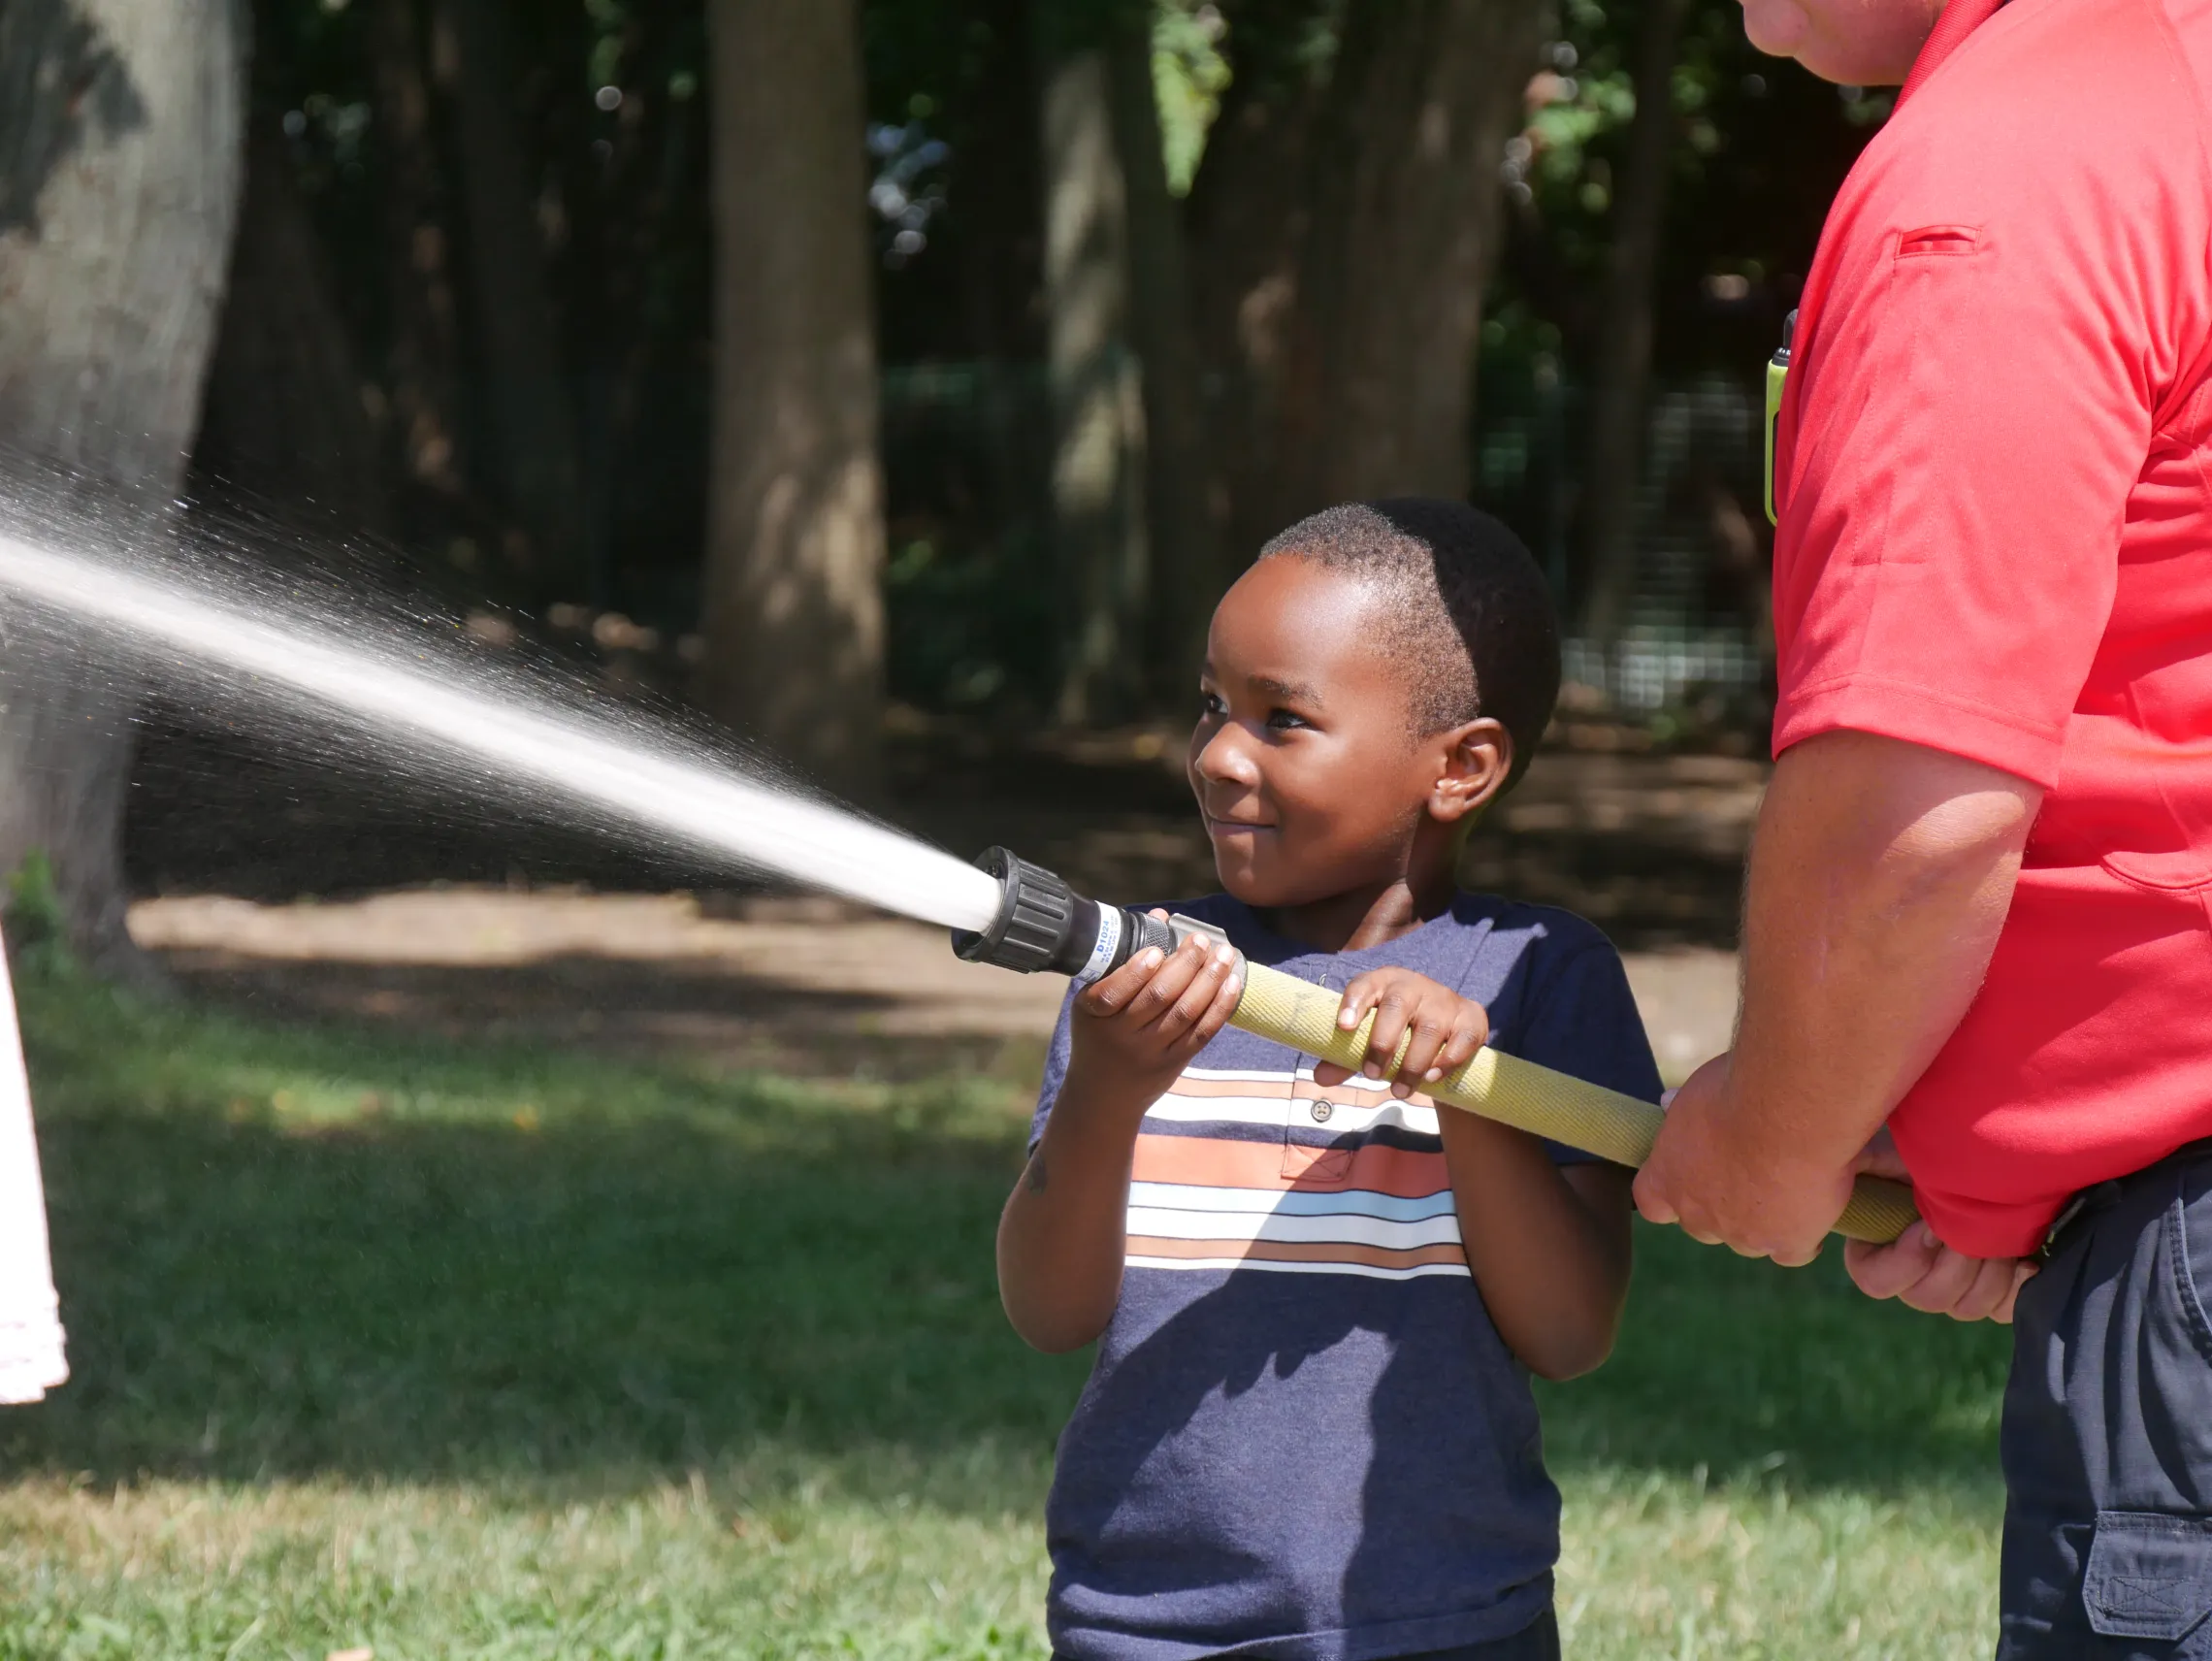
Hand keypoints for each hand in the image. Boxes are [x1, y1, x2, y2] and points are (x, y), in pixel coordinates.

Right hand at [1067, 913, 1243, 1103]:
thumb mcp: (1093, 1002)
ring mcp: (1151, 1051)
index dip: (1137, 971)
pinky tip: (1232, 982)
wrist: (1103, 1094)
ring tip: (1225, 954)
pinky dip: (1220, 1005)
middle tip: (1201, 941)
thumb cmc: (1098, 1034)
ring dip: (1209, 979)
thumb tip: (1161, 915)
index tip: (1157, 951)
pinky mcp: (1174, 1062)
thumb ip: (1123, 960)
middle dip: (1185, 964)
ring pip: (1185, 1012)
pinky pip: (1202, 1032)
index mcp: (1095, 1015)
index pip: (1114, 992)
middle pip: (1158, 998)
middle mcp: (1122, 1035)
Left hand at [1310, 968, 1488, 1097]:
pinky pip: (1463, 1037)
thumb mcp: (1368, 1040)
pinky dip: (1447, 1060)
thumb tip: (1321, 1077)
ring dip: (1413, 1063)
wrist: (1444, 1032)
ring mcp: (1445, 999)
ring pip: (1430, 1028)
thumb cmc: (1396, 1032)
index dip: (1353, 1003)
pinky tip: (1431, 1078)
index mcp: (1382, 983)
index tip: (1344, 1027)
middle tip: (1372, 1075)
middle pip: (1397, 1005)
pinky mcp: (1472, 1016)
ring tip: (1399, 1090)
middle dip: (1383, 1043)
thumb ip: (1344, 1058)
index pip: (1364, 985)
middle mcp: (1414, 985)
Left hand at [1632, 1053, 1852, 1265]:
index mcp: (1665, 1179)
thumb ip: (1683, 1108)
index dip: (1672, 1193)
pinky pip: (1792, 1252)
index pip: (1652, 1202)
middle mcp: (1697, 1216)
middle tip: (1749, 1172)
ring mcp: (1742, 1235)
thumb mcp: (1696, 1092)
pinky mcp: (1786, 1243)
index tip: (1692, 1176)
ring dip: (1762, 1221)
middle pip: (1703, 1225)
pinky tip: (1814, 1210)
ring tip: (1787, 1184)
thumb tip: (1668, 1102)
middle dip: (1722, 1206)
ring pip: (1749, 1240)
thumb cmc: (1737, 1089)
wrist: (1787, 1111)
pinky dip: (1803, 1235)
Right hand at [1839, 1129, 2034, 1321]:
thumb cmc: (1925, 1158)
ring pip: (1967, 1308)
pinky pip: (2003, 1311)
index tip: (1928, 1223)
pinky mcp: (1993, 1296)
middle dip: (1957, 1261)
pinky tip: (2025, 1260)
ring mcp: (1954, 1294)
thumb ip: (1867, 1162)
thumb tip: (1854, 1161)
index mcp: (1875, 1255)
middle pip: (1928, 1299)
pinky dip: (2017, 1288)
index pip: (1877, 1282)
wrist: (1978, 1168)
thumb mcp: (1888, 1153)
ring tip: (1999, 1235)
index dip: (1907, 1259)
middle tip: (1972, 1224)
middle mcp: (1912, 1282)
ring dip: (1988, 1271)